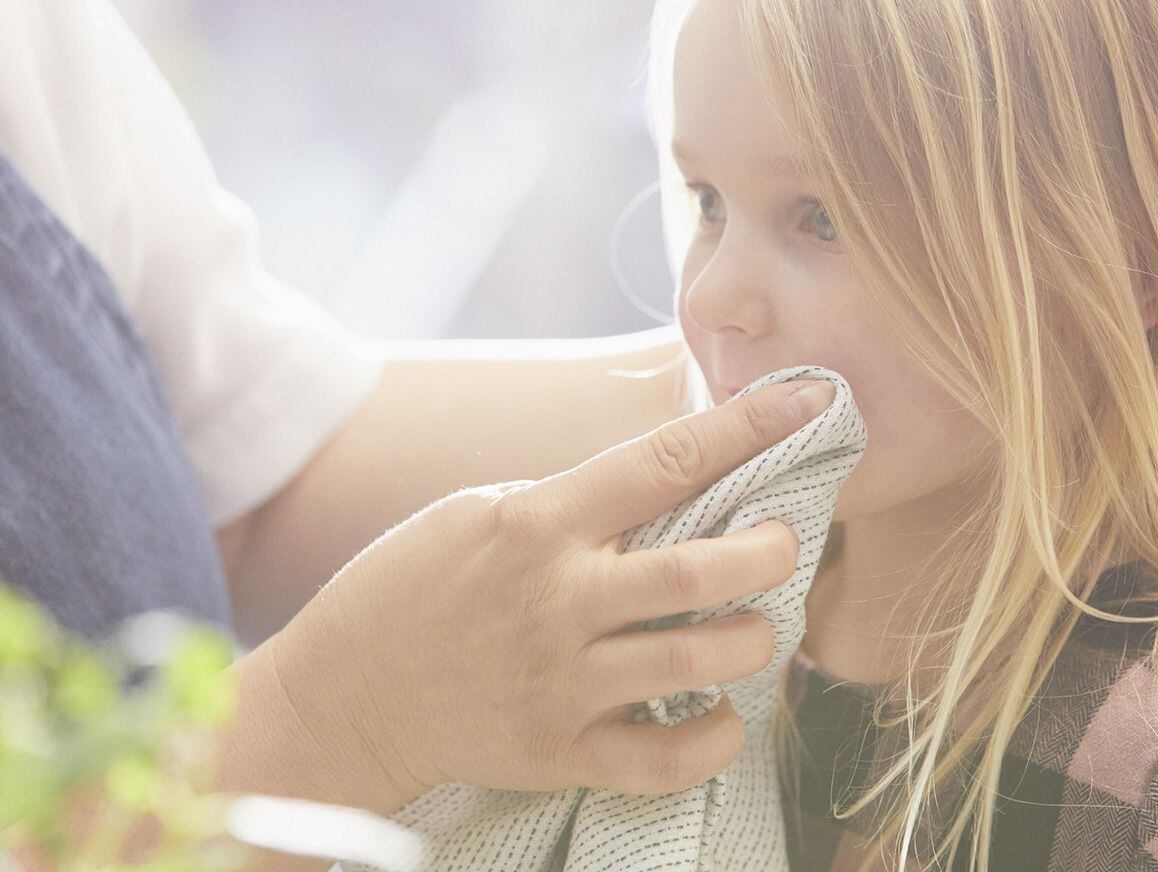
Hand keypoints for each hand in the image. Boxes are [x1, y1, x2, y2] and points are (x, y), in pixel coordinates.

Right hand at [265, 378, 831, 807]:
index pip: (665, 460)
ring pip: (703, 658)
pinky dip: (716, 736)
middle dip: (771, 550)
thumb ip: (572, 502)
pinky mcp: (561, 752)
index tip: (812, 400)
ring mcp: (562, 682)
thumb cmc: (415, 588)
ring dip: (754, 639)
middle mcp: (558, 599)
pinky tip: (719, 712)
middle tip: (782, 543)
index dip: (749, 425)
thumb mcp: (481, 512)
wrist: (345, 695)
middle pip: (704, 570)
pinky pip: (670, 756)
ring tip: (752, 627)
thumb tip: (671, 478)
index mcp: (539, 522)